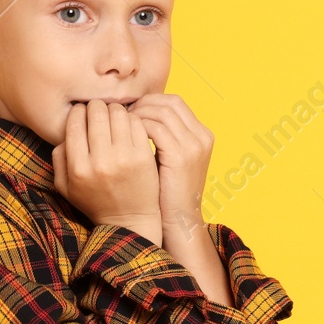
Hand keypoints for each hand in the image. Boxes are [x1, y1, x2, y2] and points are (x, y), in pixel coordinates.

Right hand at [51, 100, 161, 244]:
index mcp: (78, 169)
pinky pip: (137, 123)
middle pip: (97, 113)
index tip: (83, 111)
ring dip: (115, 109)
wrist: (129, 220)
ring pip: (118, 113)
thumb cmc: (95, 201)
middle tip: (100, 109)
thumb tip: (65, 130)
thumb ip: (58, 158)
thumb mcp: (65, 187)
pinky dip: (132, 118)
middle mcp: (100, 162)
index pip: (74, 123)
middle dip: (97, 106)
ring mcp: (124, 159)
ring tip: (115, 114)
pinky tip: (129, 124)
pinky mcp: (143, 157)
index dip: (78, 111)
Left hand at [126, 94, 212, 239]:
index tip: (131, 110)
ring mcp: (193, 145)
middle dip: (143, 104)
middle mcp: (201, 136)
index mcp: (202, 135)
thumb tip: (137, 116)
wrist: (180, 221)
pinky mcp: (180, 156)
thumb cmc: (168, 193)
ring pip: (161, 112)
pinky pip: (156, 128)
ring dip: (138, 114)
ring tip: (121, 124)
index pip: (175, 102)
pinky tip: (124, 136)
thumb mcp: (171, 160)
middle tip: (122, 113)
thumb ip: (163, 138)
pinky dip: (138, 127)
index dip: (151, 101)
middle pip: (170, 102)